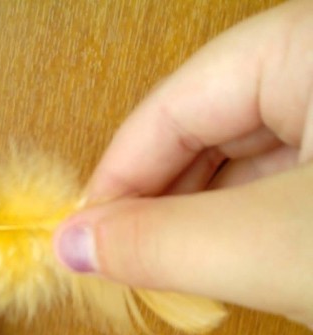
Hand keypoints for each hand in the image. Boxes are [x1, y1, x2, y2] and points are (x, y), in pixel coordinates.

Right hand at [55, 0, 312, 328]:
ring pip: (240, 158)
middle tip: (122, 255)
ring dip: (199, 217)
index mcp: (307, 44)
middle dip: (158, 202)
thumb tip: (72, 246)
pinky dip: (245, 221)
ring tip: (171, 263)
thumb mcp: (276, 246)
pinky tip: (229, 256)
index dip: (118, 176)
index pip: (174, 105)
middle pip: (204, 129)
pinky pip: (280, 177)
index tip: (84, 234)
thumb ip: (163, 242)